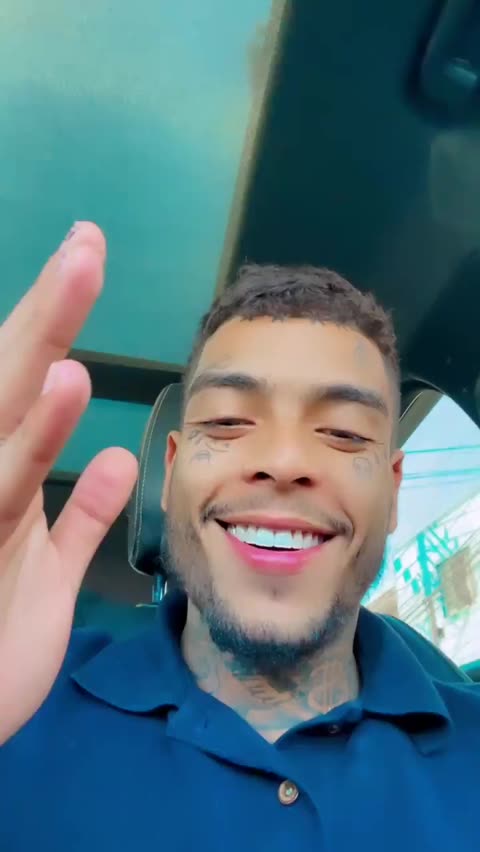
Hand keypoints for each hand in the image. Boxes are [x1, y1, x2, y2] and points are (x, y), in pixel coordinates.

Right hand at [0, 222, 137, 742]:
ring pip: (9, 452)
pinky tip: (100, 445)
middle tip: (85, 247)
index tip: (84, 253)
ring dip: (38, 399)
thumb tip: (119, 460)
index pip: (23, 380)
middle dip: (46, 318)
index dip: (53, 317)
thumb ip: (82, 514)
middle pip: (9, 390)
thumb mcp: (46, 569)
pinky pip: (36, 524)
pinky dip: (72, 493)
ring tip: (69, 330)